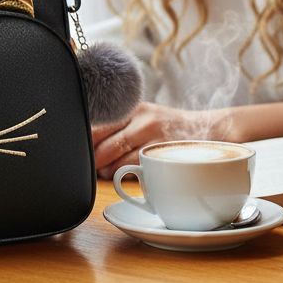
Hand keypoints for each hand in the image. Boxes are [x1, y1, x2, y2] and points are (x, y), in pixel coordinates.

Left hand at [91, 101, 233, 178]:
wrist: (209, 129)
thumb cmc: (167, 126)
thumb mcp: (142, 115)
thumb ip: (117, 124)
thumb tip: (85, 141)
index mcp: (131, 106)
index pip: (95, 122)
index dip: (81, 139)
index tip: (74, 149)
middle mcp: (140, 118)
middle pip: (101, 142)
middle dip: (90, 159)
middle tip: (86, 166)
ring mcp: (152, 135)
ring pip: (114, 159)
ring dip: (104, 170)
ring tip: (104, 171)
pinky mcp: (162, 154)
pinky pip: (133, 169)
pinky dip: (122, 175)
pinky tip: (122, 174)